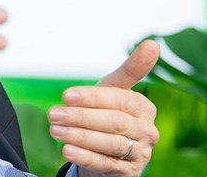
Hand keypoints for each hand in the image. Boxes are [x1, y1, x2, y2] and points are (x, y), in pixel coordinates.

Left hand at [48, 40, 160, 176]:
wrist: (108, 150)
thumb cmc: (109, 113)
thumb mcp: (114, 91)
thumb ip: (131, 70)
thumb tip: (153, 43)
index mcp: (144, 107)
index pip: (120, 99)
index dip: (92, 97)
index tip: (66, 95)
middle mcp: (147, 131)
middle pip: (114, 122)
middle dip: (81, 117)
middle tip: (53, 113)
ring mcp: (140, 153)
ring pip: (109, 143)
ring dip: (79, 136)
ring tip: (55, 130)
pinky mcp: (128, 173)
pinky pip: (105, 164)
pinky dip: (85, 157)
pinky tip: (66, 150)